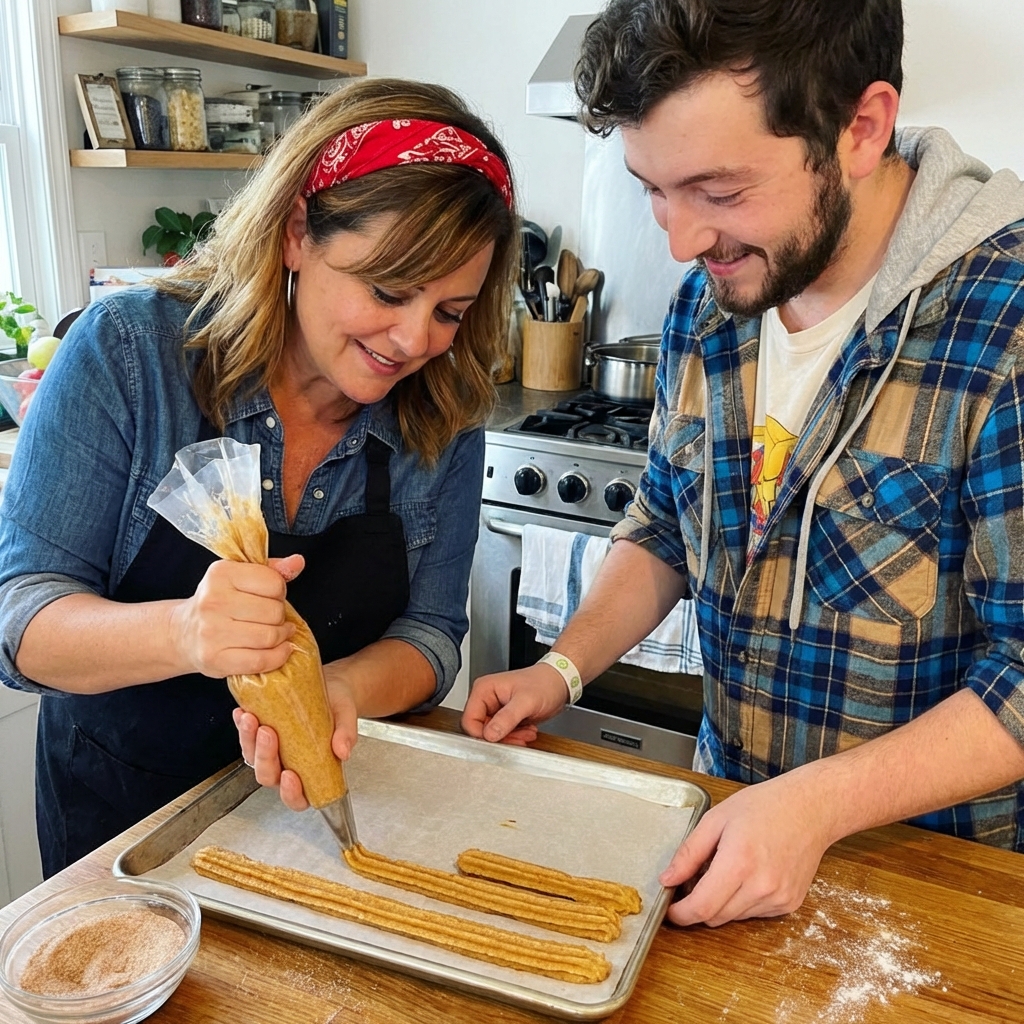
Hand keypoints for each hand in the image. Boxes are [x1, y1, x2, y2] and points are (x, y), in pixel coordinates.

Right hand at [170, 554, 304, 677]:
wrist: (184, 633)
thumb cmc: (219, 603)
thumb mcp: (240, 577)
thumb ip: (272, 570)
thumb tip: (298, 562)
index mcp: (221, 573)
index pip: (274, 582)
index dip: (279, 591)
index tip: (271, 597)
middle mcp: (213, 601)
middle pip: (274, 611)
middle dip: (280, 616)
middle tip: (272, 618)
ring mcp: (212, 632)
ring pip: (270, 636)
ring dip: (281, 637)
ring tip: (277, 633)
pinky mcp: (215, 659)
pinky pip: (260, 660)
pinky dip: (277, 657)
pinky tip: (278, 650)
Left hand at [234, 670, 358, 811]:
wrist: (331, 687)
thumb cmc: (339, 708)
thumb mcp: (346, 717)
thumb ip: (346, 734)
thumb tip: (343, 750)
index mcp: (312, 773)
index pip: (297, 799)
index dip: (291, 793)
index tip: (290, 775)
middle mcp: (288, 766)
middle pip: (269, 776)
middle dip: (265, 757)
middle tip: (268, 733)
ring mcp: (272, 751)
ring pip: (252, 757)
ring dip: (248, 740)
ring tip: (251, 718)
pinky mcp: (261, 734)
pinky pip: (246, 736)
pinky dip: (242, 725)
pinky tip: (242, 711)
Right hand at [461, 664, 568, 744]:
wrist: (559, 683)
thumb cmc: (545, 683)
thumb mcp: (526, 701)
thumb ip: (507, 718)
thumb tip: (489, 734)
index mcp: (484, 689)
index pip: (469, 720)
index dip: (482, 734)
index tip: (498, 740)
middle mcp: (486, 699)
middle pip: (480, 730)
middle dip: (501, 738)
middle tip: (519, 738)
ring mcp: (494, 709)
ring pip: (492, 735)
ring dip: (510, 738)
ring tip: (527, 732)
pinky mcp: (504, 717)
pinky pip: (502, 734)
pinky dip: (515, 737)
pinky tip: (527, 730)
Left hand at [660, 771, 834, 926]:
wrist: (811, 809)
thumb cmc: (764, 806)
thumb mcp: (716, 819)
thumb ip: (689, 853)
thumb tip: (667, 879)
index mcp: (739, 862)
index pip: (702, 907)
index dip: (680, 913)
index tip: (670, 908)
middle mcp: (761, 887)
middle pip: (715, 917)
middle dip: (698, 905)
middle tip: (695, 880)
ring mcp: (778, 899)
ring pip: (734, 917)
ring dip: (721, 903)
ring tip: (727, 869)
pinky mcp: (789, 904)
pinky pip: (754, 914)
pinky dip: (742, 902)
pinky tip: (749, 875)